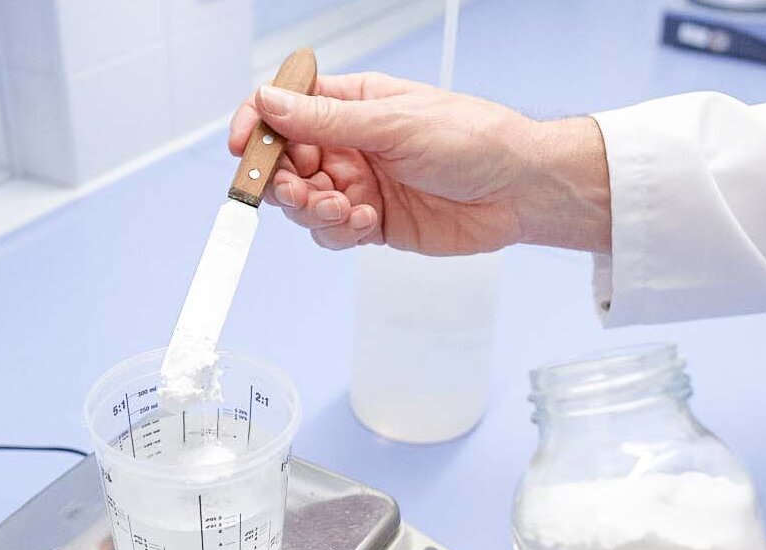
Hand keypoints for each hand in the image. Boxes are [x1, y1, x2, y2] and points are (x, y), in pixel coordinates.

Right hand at [226, 73, 610, 254]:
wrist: (520, 191)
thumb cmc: (474, 139)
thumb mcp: (394, 123)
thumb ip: (326, 120)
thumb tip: (269, 101)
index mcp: (353, 104)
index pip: (286, 107)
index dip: (258, 124)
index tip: (245, 147)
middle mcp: (350, 144)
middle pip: (286, 160)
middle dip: (283, 178)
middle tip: (299, 190)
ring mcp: (360, 184)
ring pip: (303, 201)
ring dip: (311, 209)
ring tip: (343, 209)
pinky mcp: (373, 224)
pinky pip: (331, 232)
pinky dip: (337, 232)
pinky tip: (364, 223)